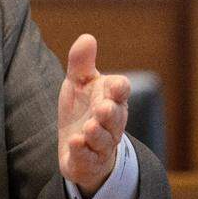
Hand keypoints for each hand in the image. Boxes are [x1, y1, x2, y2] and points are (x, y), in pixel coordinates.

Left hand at [57, 34, 129, 198]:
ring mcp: (101, 144)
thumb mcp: (79, 84)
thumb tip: (87, 37)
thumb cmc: (83, 108)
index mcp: (111, 99)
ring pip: (104, 140)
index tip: (115, 85)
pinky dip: (83, 151)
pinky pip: (88, 158)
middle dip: (110, 113)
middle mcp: (111, 123)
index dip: (119, 89)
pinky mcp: (88, 161)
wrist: (78, 146)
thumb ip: (81, 63)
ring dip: (97, 134)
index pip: (121, 92)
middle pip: (116, 118)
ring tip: (89, 126)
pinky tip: (76, 143)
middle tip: (103, 108)